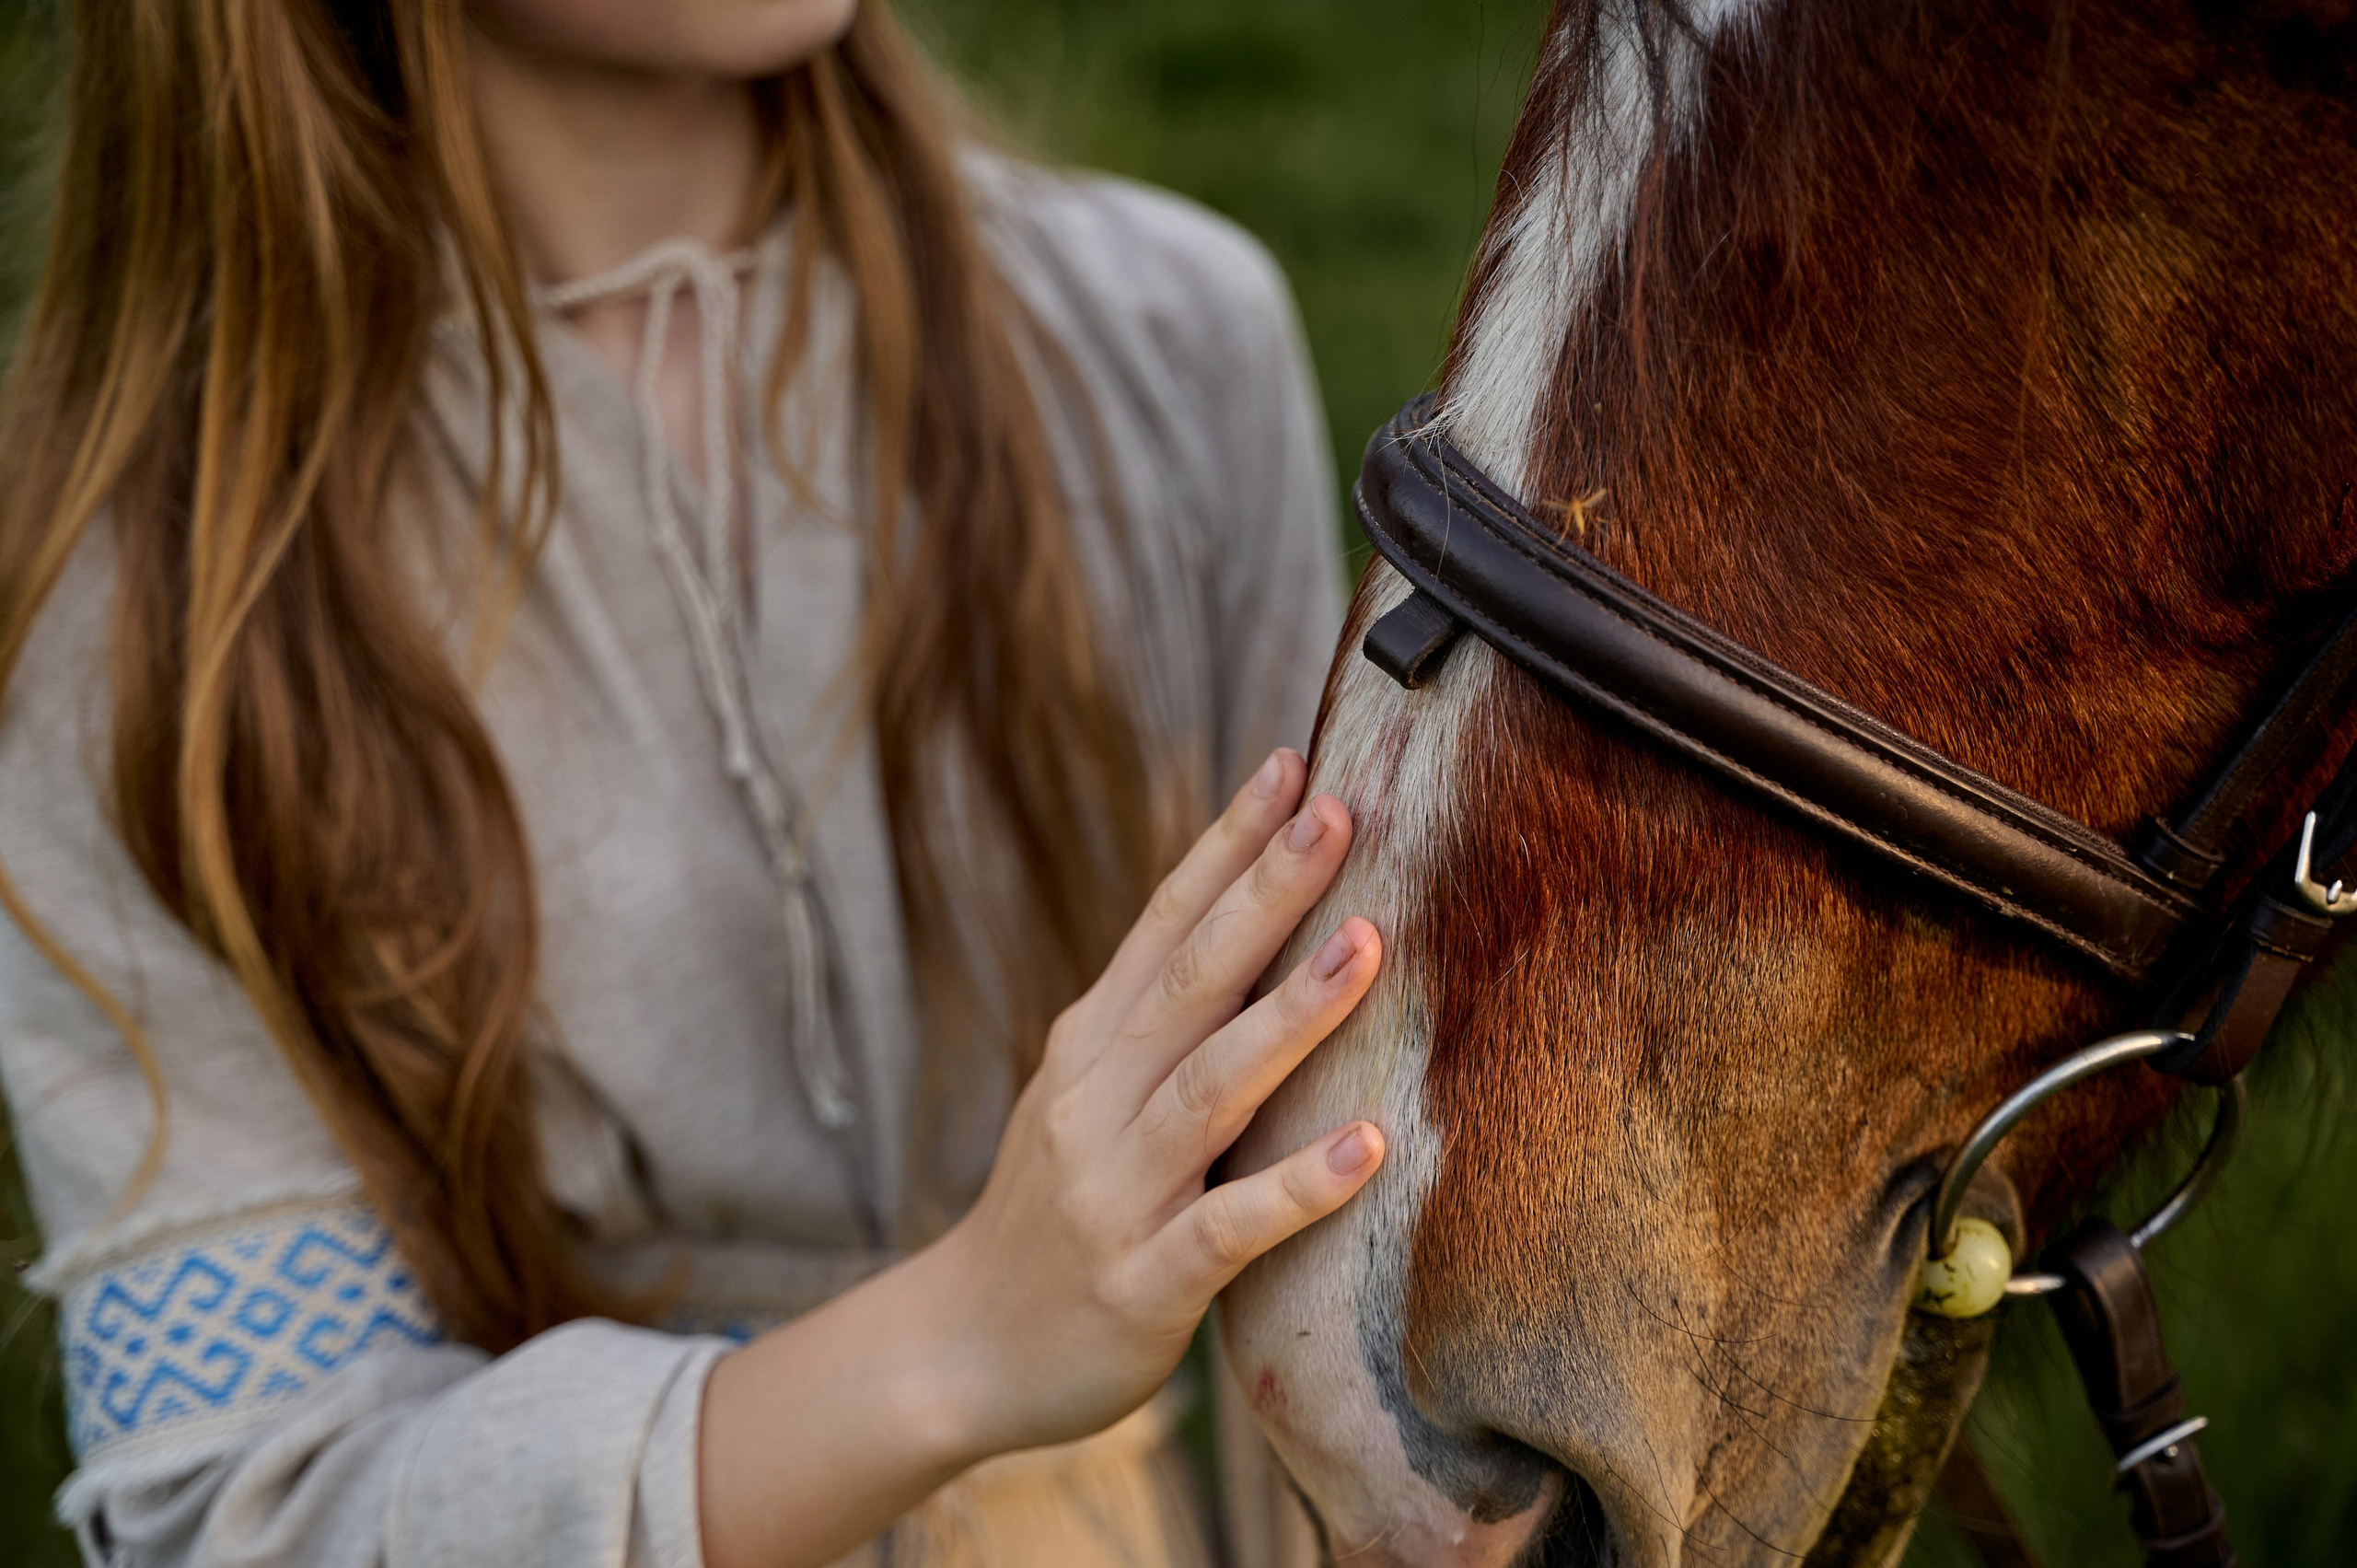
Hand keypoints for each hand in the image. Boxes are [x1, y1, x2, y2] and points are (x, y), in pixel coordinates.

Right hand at [915, 746, 1386, 1454]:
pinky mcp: (1142, 1284)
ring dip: (1291, 1015)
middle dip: (1265, 893)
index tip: (1293, 765)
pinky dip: (1298, 1186)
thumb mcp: (1086, 1099)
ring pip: (1209, 1088)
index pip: (1165, 924)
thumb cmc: (1053, 1216)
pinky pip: (1227, 1228)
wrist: (959, 1351)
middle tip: (1338, 813)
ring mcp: (1115, 1193)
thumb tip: (1253, 928)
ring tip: (1367, 947)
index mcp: (1090, 1047)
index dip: (1227, 844)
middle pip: (1189, 980)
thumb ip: (1158, 1025)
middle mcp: (1096, 1102)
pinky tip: (1369, 1148)